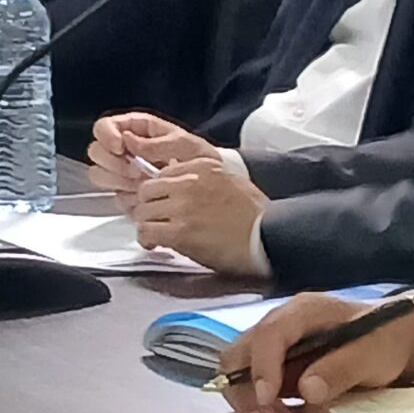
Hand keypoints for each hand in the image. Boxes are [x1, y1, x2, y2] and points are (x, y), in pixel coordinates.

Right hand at [86, 112, 221, 208]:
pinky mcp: (126, 193)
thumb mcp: (187, 147)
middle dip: (113, 163)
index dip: (107, 135)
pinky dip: (127, 198)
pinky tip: (145, 197)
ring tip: (142, 184)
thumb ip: (158, 142)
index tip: (119, 147)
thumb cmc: (204, 163)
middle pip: (96, 151)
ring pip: (98, 174)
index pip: (105, 126)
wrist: (213, 192)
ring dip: (117, 180)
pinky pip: (114, 195)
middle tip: (135, 171)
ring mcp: (123, 172)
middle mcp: (125, 150)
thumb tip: (127, 139)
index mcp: (138, 130)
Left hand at [132, 158, 270, 275]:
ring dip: (147, 225)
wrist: (270, 238)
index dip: (159, 192)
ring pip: (143, 211)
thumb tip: (182, 186)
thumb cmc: (257, 216)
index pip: (162, 173)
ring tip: (156, 234)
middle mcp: (188, 182)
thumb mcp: (231, 181)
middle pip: (147, 191)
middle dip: (149, 206)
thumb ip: (204, 179)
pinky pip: (147, 232)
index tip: (161, 202)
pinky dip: (147, 240)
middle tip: (155, 220)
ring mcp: (182, 206)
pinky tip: (154, 245)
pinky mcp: (180, 231)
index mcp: (202, 167)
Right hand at [219, 293, 413, 412]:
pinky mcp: (281, 372)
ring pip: (243, 376)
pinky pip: (260, 392)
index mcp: (302, 312)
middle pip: (239, 355)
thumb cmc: (386, 340)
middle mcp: (280, 329)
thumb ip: (340, 369)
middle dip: (245, 390)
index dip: (262, 367)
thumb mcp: (373, 352)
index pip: (268, 334)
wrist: (397, 344)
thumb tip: (307, 391)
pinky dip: (270, 410)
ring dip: (255, 405)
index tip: (267, 400)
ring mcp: (277, 351)